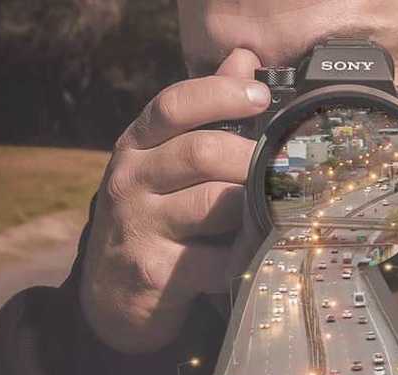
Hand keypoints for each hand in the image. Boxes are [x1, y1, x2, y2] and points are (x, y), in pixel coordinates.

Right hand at [79, 49, 269, 353]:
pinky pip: (218, 259)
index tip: (261, 96)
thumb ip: (207, 110)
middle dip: (252, 160)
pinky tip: (258, 252)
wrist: (113, 293)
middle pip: (202, 153)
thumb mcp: (168, 158)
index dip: (220, 94)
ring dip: (254, 208)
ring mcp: (140, 227)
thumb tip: (244, 58)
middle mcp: (131, 180)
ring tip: (274, 211)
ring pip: (215, 205)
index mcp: (137, 145)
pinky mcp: (156, 272)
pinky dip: (246, 256)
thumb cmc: (156, 213)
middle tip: (284, 171)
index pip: (173, 105)